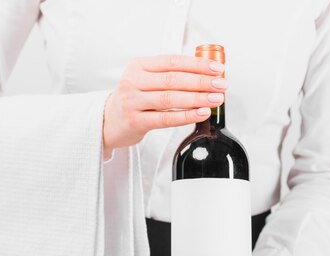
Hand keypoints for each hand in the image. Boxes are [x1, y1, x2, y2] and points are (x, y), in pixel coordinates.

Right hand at [102, 54, 227, 154]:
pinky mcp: (135, 121)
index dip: (197, 64)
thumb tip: (205, 73)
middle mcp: (133, 81)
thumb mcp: (145, 80)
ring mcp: (132, 101)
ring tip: (215, 99)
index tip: (216, 69)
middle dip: (202, 82)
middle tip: (221, 84)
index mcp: (138, 66)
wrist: (109, 121)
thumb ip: (168, 74)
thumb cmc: (133, 99)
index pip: (172, 61)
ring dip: (197, 98)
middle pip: (174, 79)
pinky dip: (185, 116)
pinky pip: (165, 118)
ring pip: (171, 98)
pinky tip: (200, 113)